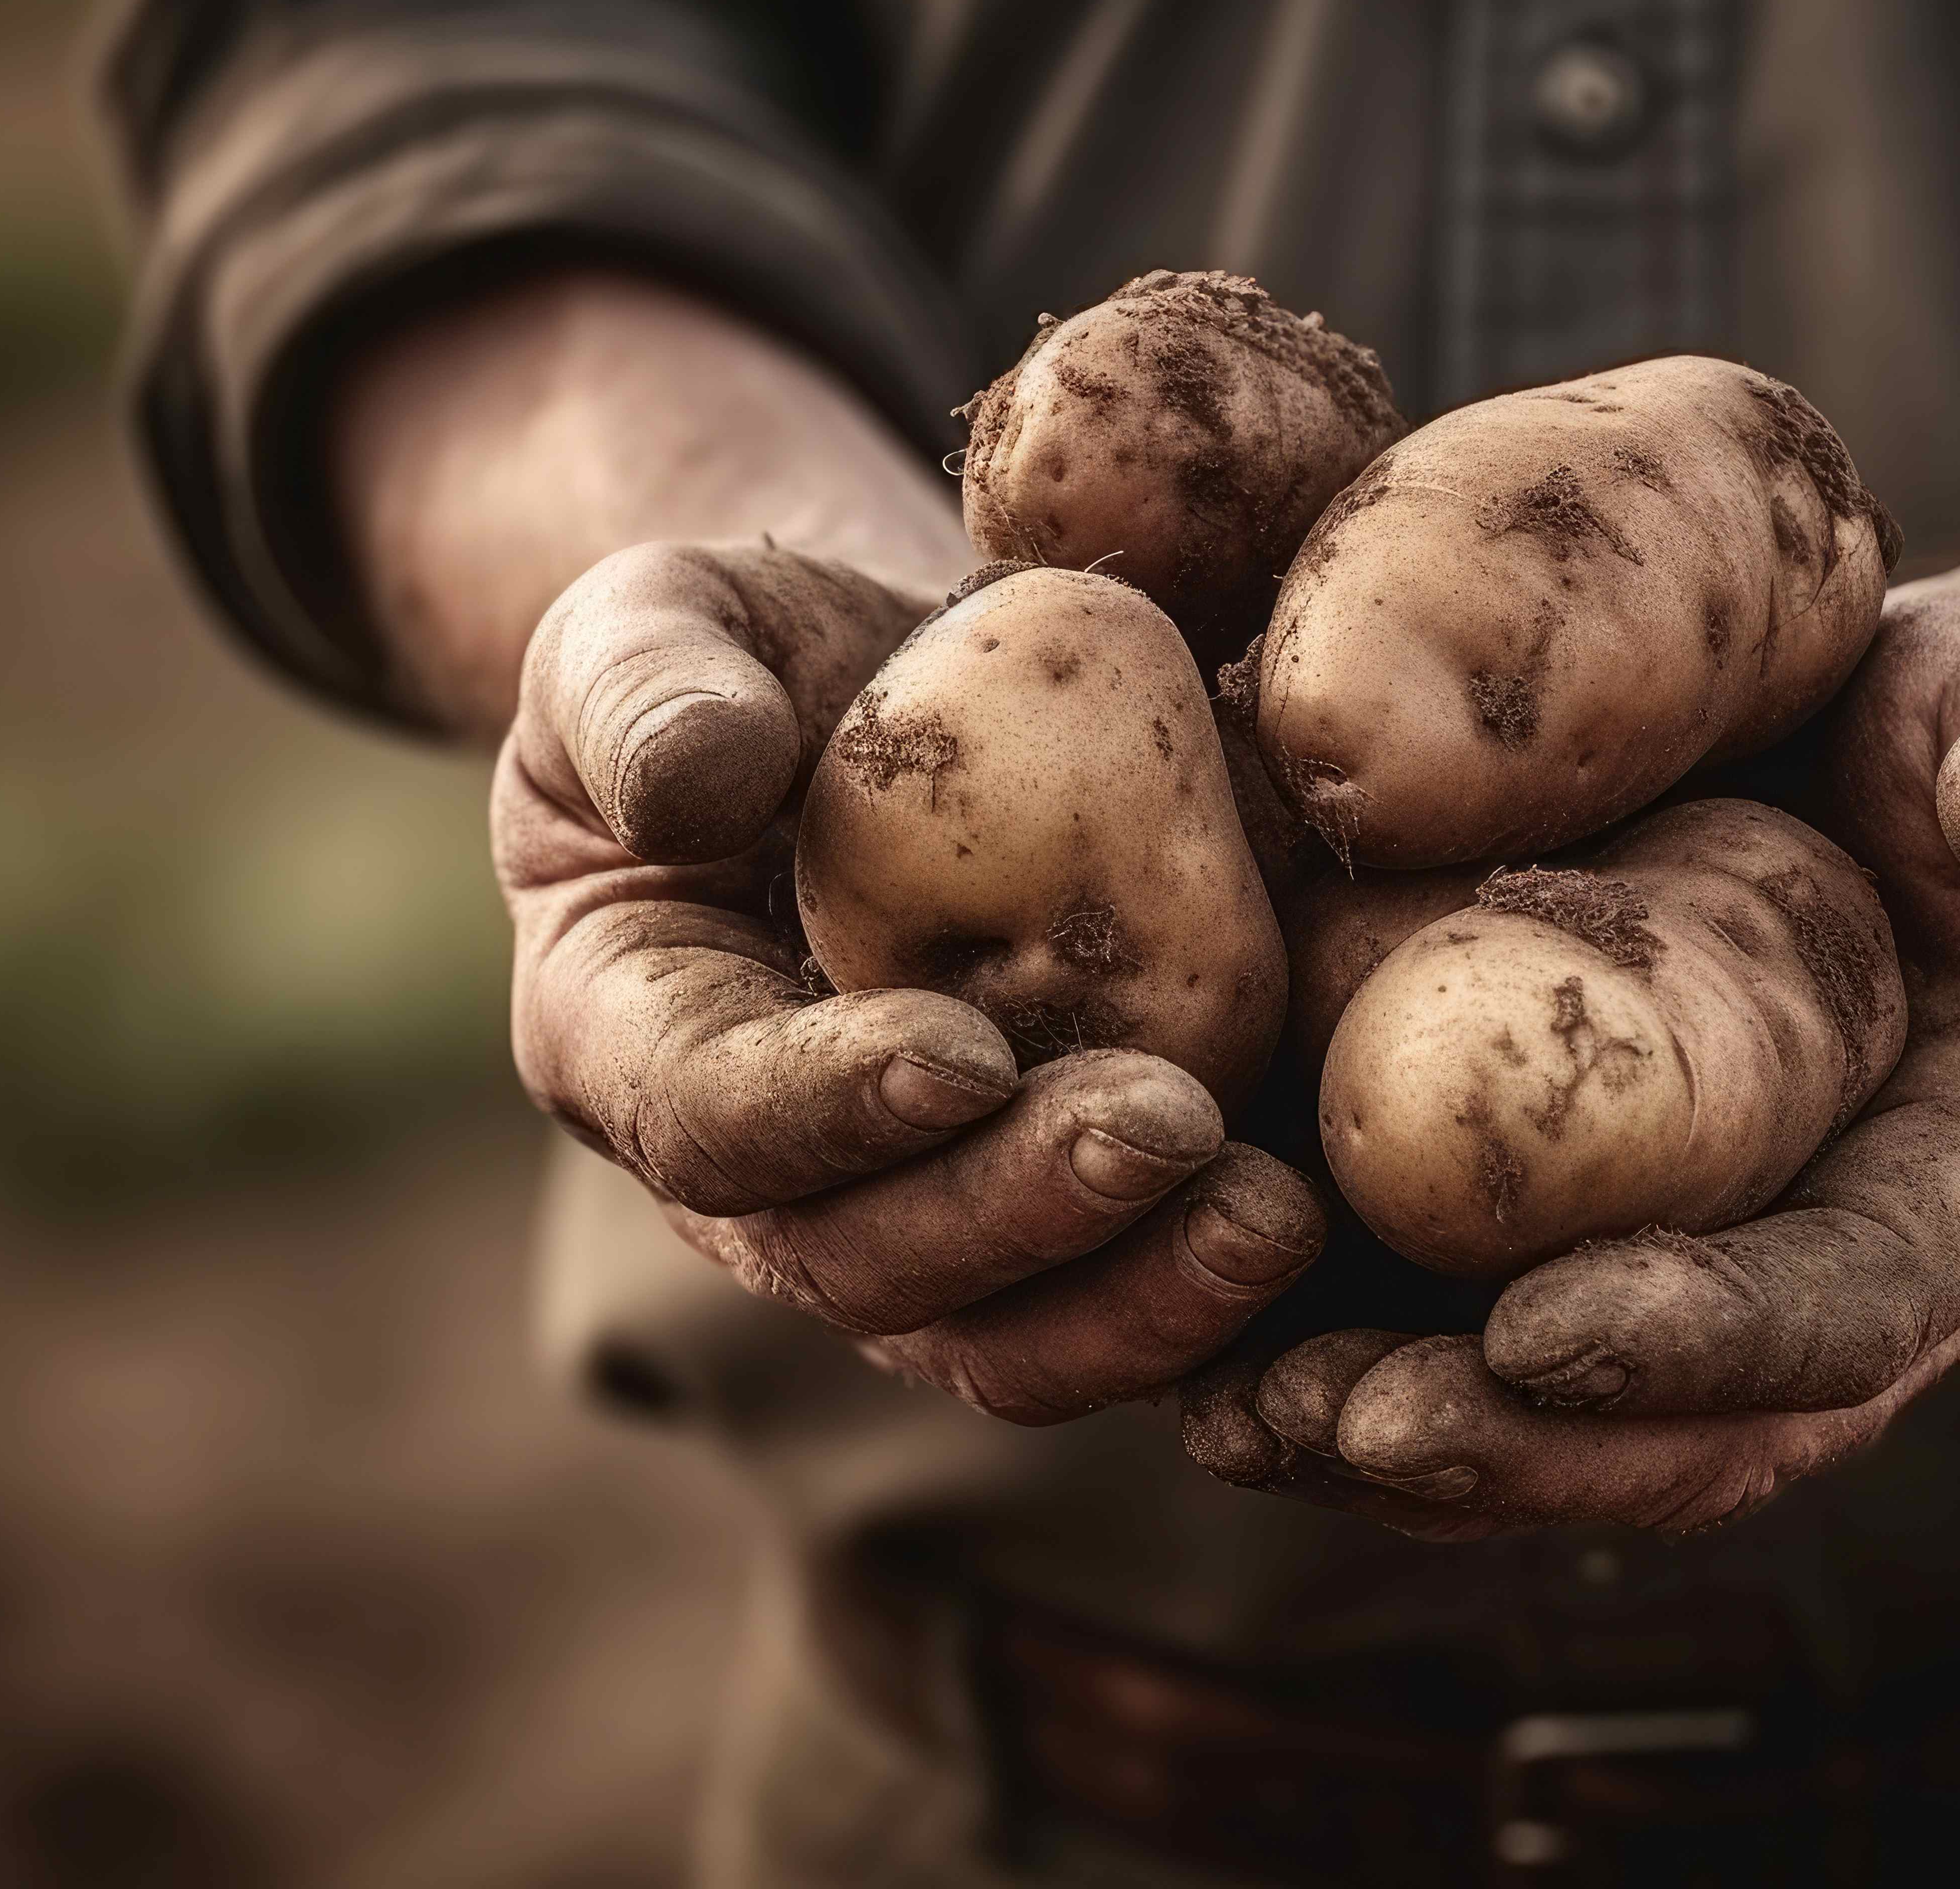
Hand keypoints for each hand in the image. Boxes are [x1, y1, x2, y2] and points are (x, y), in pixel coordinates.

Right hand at [494, 539, 1335, 1429]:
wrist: (884, 696)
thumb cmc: (741, 656)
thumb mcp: (650, 626)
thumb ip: (641, 695)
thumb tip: (690, 787)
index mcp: (631, 1042)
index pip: (710, 1119)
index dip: (826, 1107)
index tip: (960, 1053)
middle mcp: (765, 1179)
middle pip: (871, 1263)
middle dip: (1018, 1211)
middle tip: (1163, 1131)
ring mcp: (915, 1220)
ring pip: (1007, 1333)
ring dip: (1140, 1297)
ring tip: (1272, 1218)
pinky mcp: (1057, 1223)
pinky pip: (1126, 1312)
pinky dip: (1218, 1308)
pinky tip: (1328, 1240)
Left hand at [1183, 577, 1959, 1535]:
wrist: (1912, 747)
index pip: (1861, 1299)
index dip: (1710, 1338)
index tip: (1536, 1330)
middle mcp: (1876, 1265)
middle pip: (1705, 1428)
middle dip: (1525, 1445)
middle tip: (1344, 1422)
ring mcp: (1738, 1269)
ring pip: (1582, 1427)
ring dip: (1411, 1446)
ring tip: (1238, 1418)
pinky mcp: (1615, 1237)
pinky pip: (1486, 1343)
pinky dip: (1354, 1357)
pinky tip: (1209, 1350)